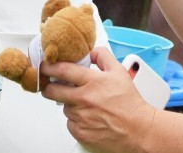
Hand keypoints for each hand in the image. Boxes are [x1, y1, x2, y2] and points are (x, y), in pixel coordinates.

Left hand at [41, 48, 157, 152]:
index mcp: (93, 82)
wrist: (138, 130)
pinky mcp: (81, 132)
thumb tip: (89, 51)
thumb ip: (103, 56)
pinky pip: (70, 123)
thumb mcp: (119, 72)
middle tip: (52, 86)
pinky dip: (76, 120)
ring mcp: (81, 117)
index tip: (44, 65)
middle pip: (53, 91)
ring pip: (64, 108)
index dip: (48, 66)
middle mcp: (85, 99)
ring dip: (69, 105)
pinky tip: (88, 118)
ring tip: (85, 105)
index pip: (62, 70)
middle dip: (49, 87)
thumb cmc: (130, 103)